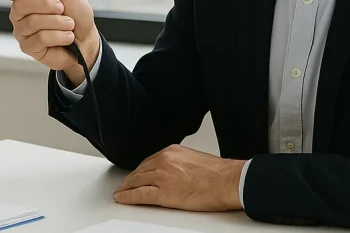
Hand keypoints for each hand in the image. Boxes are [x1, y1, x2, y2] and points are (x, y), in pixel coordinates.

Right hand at [0, 0, 99, 84]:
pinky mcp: (29, 47)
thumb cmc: (77, 16)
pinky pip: (39, 38)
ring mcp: (23, 32)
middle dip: (46, 5)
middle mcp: (20, 14)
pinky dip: (58, 36)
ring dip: (57, 22)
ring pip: (32, 22)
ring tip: (68, 24)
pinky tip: (65, 37)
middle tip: (61, 8)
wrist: (86, 40)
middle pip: (20, 5)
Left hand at [113, 144, 244, 211]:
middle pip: (140, 170)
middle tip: (125, 185)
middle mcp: (164, 161)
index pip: (149, 161)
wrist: (228, 181)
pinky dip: (128, 197)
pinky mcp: (163, 192)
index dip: (140, 170)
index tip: (136, 175)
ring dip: (126, 187)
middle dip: (131, 179)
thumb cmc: (219, 174)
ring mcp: (162, 176)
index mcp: (172, 151)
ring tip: (121, 193)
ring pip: (137, 181)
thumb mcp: (195, 159)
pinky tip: (122, 198)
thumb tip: (175, 172)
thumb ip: (180, 163)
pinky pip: (139, 195)